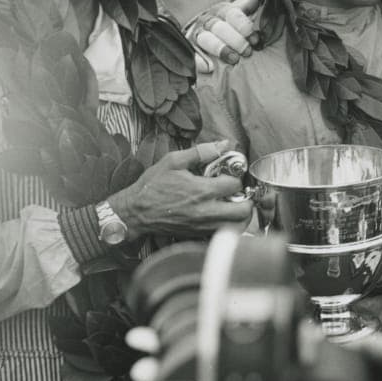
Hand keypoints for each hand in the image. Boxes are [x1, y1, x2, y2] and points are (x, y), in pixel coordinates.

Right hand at [107, 140, 252, 240]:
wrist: (135, 212)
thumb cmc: (152, 185)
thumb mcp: (173, 161)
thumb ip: (202, 151)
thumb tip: (225, 144)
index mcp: (201, 191)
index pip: (235, 185)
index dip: (236, 178)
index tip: (230, 175)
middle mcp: (206, 211)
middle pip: (243, 211)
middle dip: (246, 200)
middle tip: (239, 193)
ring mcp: (203, 226)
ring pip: (236, 227)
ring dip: (240, 215)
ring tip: (233, 205)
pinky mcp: (198, 235)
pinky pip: (223, 234)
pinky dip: (228, 226)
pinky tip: (221, 216)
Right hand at [187, 0, 260, 72]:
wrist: (209, 30)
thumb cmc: (232, 25)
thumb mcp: (242, 12)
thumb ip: (252, 7)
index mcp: (222, 10)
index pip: (232, 15)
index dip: (244, 27)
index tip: (255, 39)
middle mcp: (208, 20)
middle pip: (219, 27)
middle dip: (235, 40)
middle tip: (247, 51)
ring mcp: (197, 34)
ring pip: (206, 39)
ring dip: (220, 49)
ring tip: (234, 59)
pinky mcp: (191, 48)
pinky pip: (193, 54)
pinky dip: (200, 61)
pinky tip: (209, 67)